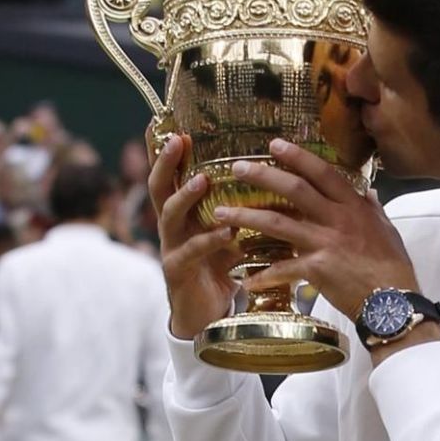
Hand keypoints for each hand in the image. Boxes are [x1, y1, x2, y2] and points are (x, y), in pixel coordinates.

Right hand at [147, 130, 242, 339]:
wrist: (208, 315)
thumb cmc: (222, 268)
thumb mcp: (232, 232)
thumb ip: (245, 209)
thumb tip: (281, 179)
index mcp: (184, 213)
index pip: (172, 175)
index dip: (169, 152)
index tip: (175, 125)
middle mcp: (172, 226)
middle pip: (159, 187)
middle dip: (166, 163)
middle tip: (177, 141)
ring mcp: (171, 248)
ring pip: (169, 216)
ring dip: (185, 196)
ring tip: (202, 180)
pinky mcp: (177, 272)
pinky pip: (190, 252)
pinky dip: (209, 240)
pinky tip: (226, 232)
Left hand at [213, 139, 418, 321]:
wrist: (393, 302)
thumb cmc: (393, 265)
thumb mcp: (387, 229)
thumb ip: (372, 209)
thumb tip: (368, 193)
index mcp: (353, 206)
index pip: (322, 172)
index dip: (297, 156)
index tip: (274, 144)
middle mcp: (337, 219)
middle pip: (294, 189)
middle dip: (263, 175)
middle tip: (237, 168)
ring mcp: (325, 243)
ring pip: (278, 223)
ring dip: (247, 216)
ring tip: (221, 212)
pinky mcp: (317, 269)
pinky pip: (283, 269)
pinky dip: (263, 275)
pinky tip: (247, 279)